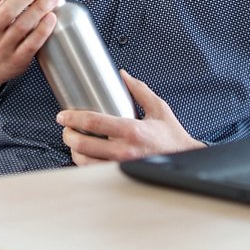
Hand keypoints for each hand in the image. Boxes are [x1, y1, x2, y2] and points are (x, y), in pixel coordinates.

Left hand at [56, 70, 204, 165]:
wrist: (186, 159)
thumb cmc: (172, 135)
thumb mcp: (158, 108)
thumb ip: (138, 90)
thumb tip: (122, 74)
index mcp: (131, 130)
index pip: (93, 122)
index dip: (73, 117)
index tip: (63, 115)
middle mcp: (124, 150)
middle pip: (83, 144)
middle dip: (68, 135)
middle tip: (65, 129)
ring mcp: (121, 165)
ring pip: (85, 162)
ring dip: (74, 151)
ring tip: (73, 142)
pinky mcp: (121, 175)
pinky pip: (94, 172)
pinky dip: (84, 163)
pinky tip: (84, 155)